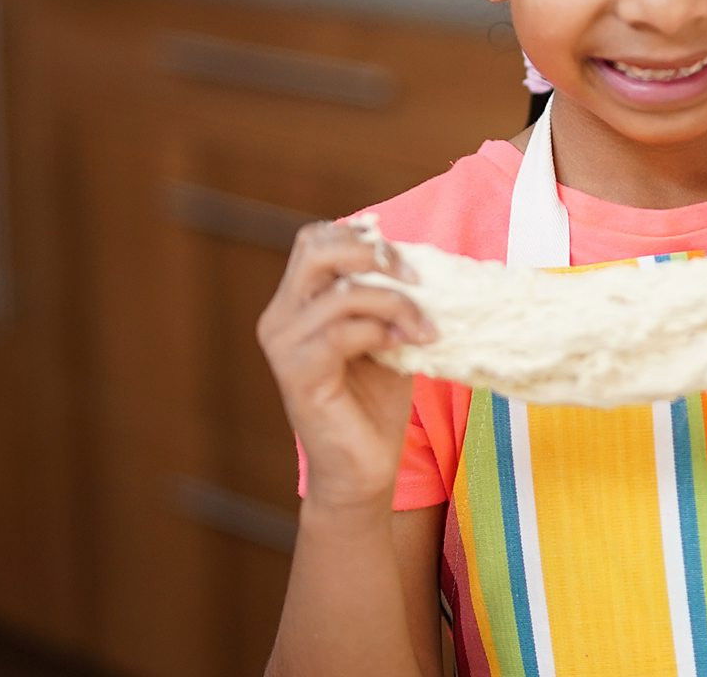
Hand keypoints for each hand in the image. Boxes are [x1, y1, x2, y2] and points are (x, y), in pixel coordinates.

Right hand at [257, 219, 435, 513]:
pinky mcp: (296, 375)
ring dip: (397, 304)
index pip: (315, 240)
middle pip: (316, 248)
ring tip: (426, 329)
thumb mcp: (386, 333)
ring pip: (342, 293)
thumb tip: (419, 259)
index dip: (360, 236)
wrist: (361, 470)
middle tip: (417, 279)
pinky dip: (381, 332)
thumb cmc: (374, 403)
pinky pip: (342, 333)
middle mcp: (280, 317)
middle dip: (375, 254)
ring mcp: (283, 345)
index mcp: (297, 303)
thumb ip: (388, 296)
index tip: (408, 261)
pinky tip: (404, 347)